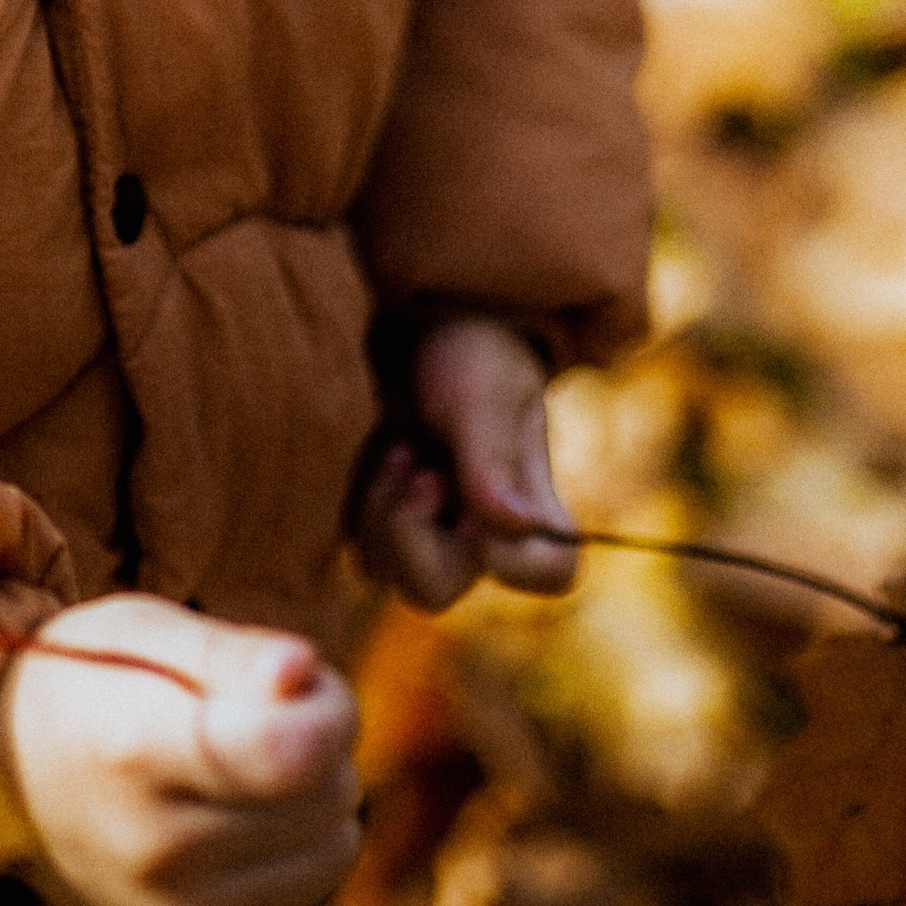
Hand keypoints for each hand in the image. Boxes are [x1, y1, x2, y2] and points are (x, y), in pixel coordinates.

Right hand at [0, 592, 360, 905]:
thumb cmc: (82, 680)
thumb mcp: (142, 629)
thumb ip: (229, 650)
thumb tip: (303, 672)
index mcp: (138, 753)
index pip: (294, 752)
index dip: (326, 705)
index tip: (298, 675)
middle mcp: (157, 850)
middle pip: (327, 794)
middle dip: (322, 733)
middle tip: (263, 702)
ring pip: (335, 845)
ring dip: (319, 791)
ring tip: (253, 754)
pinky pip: (312, 885)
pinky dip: (302, 840)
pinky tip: (245, 806)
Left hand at [356, 311, 576, 608]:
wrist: (419, 314)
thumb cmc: (469, 344)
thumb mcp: (482, 390)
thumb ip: (491, 459)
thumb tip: (519, 528)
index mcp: (534, 504)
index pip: (546, 575)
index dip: (505, 555)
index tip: (470, 496)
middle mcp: (484, 531)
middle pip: (439, 591)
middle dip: (409, 531)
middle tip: (415, 462)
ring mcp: (430, 528)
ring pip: (388, 574)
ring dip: (380, 510)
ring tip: (399, 445)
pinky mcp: (383, 516)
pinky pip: (358, 546)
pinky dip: (359, 503)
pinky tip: (380, 448)